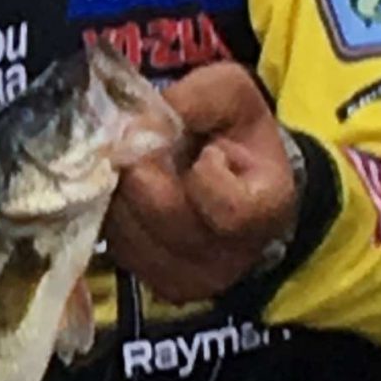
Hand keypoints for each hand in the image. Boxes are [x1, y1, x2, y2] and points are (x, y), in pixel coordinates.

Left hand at [104, 64, 298, 302]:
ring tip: (138, 169)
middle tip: (142, 146)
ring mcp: (191, 279)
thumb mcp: (231, 95)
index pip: (228, 207)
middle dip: (141, 168)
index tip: (210, 150)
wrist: (235, 179)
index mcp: (266, 212)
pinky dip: (114, 214)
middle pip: (162, 214)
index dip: (207, 171)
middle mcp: (230, 259)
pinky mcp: (156, 284)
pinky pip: (116, 247)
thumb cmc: (236, 134)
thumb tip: (142, 123)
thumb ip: (197, 98)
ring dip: (121, 190)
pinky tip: (129, 194)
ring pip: (129, 232)